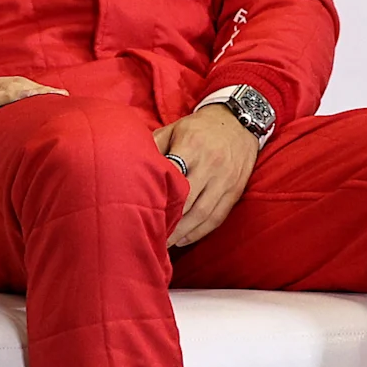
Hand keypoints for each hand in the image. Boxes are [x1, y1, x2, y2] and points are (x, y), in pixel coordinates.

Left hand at [151, 102, 259, 247]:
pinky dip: (199, 232)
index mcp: (192, 146)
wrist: (238, 122)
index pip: (173, 177)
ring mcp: (226, 180)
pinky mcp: (235, 191)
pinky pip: (217, 217)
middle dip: (168, 221)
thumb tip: (128, 167)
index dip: (158, 198)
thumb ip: (153, 148)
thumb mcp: (172, 129)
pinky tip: (183, 240)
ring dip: (181, 232)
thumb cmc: (197, 128)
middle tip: (148, 236)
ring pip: (202, 214)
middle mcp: (211, 164)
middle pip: (187, 201)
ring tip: (163, 244)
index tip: (139, 213)